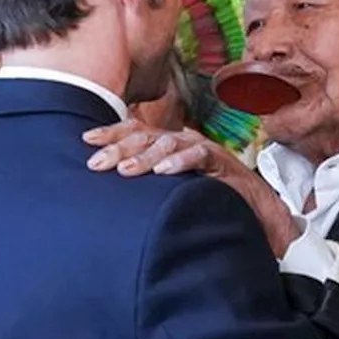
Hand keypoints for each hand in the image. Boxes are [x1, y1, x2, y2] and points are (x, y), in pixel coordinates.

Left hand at [84, 120, 300, 255]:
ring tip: (126, 171)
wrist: (253, 207)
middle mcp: (180, 142)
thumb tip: (109, 195)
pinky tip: (164, 172)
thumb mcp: (167, 190)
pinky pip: (198, 157)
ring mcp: (200, 149)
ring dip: (144, 157)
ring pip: (167, 144)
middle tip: (97, 163)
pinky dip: (180, 162)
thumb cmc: (205, 197)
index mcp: (165, 146)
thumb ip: (145, 187)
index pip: (135, 132)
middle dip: (118, 148)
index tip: (86, 139)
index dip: (111, 133)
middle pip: (145, 137)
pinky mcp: (219, 162)